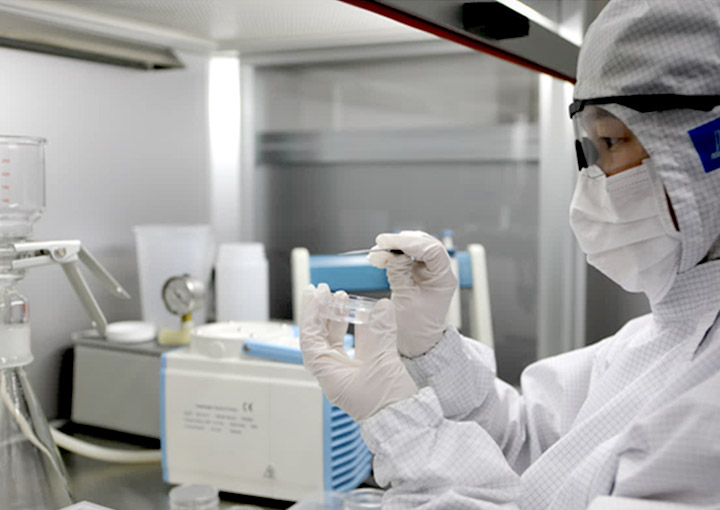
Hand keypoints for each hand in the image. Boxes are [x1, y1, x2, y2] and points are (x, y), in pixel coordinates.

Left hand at [300, 284, 417, 422]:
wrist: (409, 426)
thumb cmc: (389, 408)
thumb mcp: (382, 364)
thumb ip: (380, 332)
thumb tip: (381, 307)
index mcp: (331, 376)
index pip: (310, 340)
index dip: (311, 315)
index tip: (316, 295)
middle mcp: (338, 375)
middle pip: (321, 339)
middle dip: (323, 314)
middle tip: (326, 292)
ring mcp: (353, 374)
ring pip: (340, 342)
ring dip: (341, 320)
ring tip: (345, 300)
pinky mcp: (370, 374)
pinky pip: (360, 347)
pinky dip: (363, 330)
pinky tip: (369, 315)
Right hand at [368, 231, 456, 357]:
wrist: (416, 342)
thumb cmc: (416, 328)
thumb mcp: (404, 300)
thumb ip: (398, 273)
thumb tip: (391, 252)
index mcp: (444, 279)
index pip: (432, 250)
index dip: (410, 243)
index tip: (388, 242)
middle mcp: (439, 272)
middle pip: (424, 244)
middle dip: (401, 242)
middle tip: (380, 245)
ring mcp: (429, 271)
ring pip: (416, 247)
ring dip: (396, 247)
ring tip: (378, 255)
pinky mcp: (418, 272)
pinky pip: (407, 256)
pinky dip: (394, 254)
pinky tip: (381, 258)